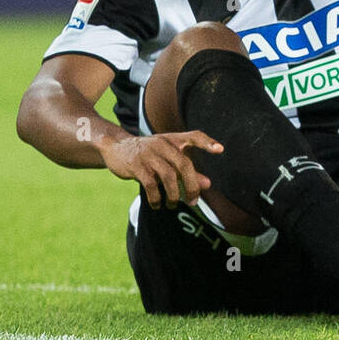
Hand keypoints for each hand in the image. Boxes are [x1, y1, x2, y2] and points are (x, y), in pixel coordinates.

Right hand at [98, 130, 221, 209]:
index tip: (220, 150)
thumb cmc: (149, 155)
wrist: (118, 147)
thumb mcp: (169, 159)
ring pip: (169, 176)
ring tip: (174, 204)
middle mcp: (164, 144)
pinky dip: (157, 198)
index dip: (207, 142)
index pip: (194, 135)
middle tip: (194, 201)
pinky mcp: (137, 165)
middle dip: (192, 185)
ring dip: (174, 194)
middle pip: (184, 164)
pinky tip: (158, 204)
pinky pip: (150, 184)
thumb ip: (188, 171)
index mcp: (174, 139)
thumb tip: (207, 185)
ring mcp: (150, 154)